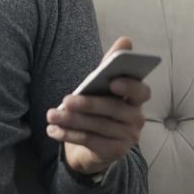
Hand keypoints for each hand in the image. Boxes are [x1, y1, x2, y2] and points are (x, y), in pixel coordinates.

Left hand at [46, 36, 152, 175]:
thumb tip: (125, 40)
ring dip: (71, 120)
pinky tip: (53, 131)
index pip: (141, 91)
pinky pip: (90, 141)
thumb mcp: (102, 86)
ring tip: (51, 115)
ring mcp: (128, 137)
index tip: (113, 82)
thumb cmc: (100, 108)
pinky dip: (69, 135)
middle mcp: (137, 119)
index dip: (130, 87)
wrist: (95, 146)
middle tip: (66, 100)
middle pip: (113, 110)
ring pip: (98, 126)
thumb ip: (112, 64)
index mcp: (136, 99)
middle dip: (88, 104)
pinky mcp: (114, 152)